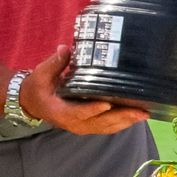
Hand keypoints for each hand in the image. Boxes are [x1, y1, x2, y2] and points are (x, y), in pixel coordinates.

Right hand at [19, 45, 149, 134]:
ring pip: (105, 127)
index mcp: (60, 111)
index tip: (107, 103)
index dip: (93, 109)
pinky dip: (121, 123)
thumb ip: (55, 63)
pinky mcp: (87, 125)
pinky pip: (106, 127)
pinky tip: (135, 117)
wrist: (33, 102)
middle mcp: (72, 122)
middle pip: (99, 122)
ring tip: (143, 114)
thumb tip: (66, 49)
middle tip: (140, 111)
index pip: (79, 112)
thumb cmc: (38, 86)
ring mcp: (81, 126)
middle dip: (120, 117)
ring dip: (125, 121)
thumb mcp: (41, 73)